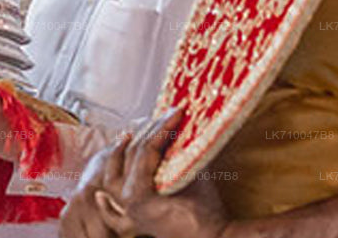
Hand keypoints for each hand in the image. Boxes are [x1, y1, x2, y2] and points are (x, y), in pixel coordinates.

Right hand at [62, 109, 227, 237]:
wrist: (214, 234)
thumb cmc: (200, 209)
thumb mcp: (181, 175)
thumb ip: (172, 155)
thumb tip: (175, 123)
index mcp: (130, 193)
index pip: (122, 157)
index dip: (137, 133)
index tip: (152, 117)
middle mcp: (124, 198)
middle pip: (128, 151)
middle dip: (149, 127)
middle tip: (170, 112)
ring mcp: (128, 200)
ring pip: (136, 151)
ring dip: (155, 128)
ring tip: (173, 115)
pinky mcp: (138, 199)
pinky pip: (146, 156)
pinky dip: (160, 135)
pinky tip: (172, 122)